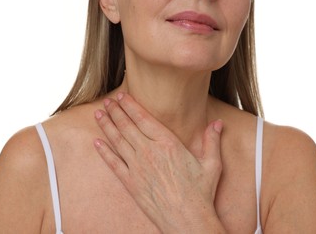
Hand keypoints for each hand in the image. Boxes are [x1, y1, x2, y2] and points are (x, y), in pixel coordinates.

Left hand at [94, 93, 224, 232]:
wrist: (187, 220)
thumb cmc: (200, 193)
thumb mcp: (212, 164)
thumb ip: (212, 140)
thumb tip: (218, 123)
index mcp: (168, 144)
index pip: (143, 118)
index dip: (130, 105)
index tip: (121, 96)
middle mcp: (149, 152)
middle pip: (127, 126)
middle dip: (115, 111)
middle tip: (106, 101)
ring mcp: (138, 168)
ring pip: (118, 141)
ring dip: (107, 126)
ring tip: (99, 115)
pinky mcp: (131, 183)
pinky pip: (113, 163)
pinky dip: (104, 152)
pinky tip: (97, 142)